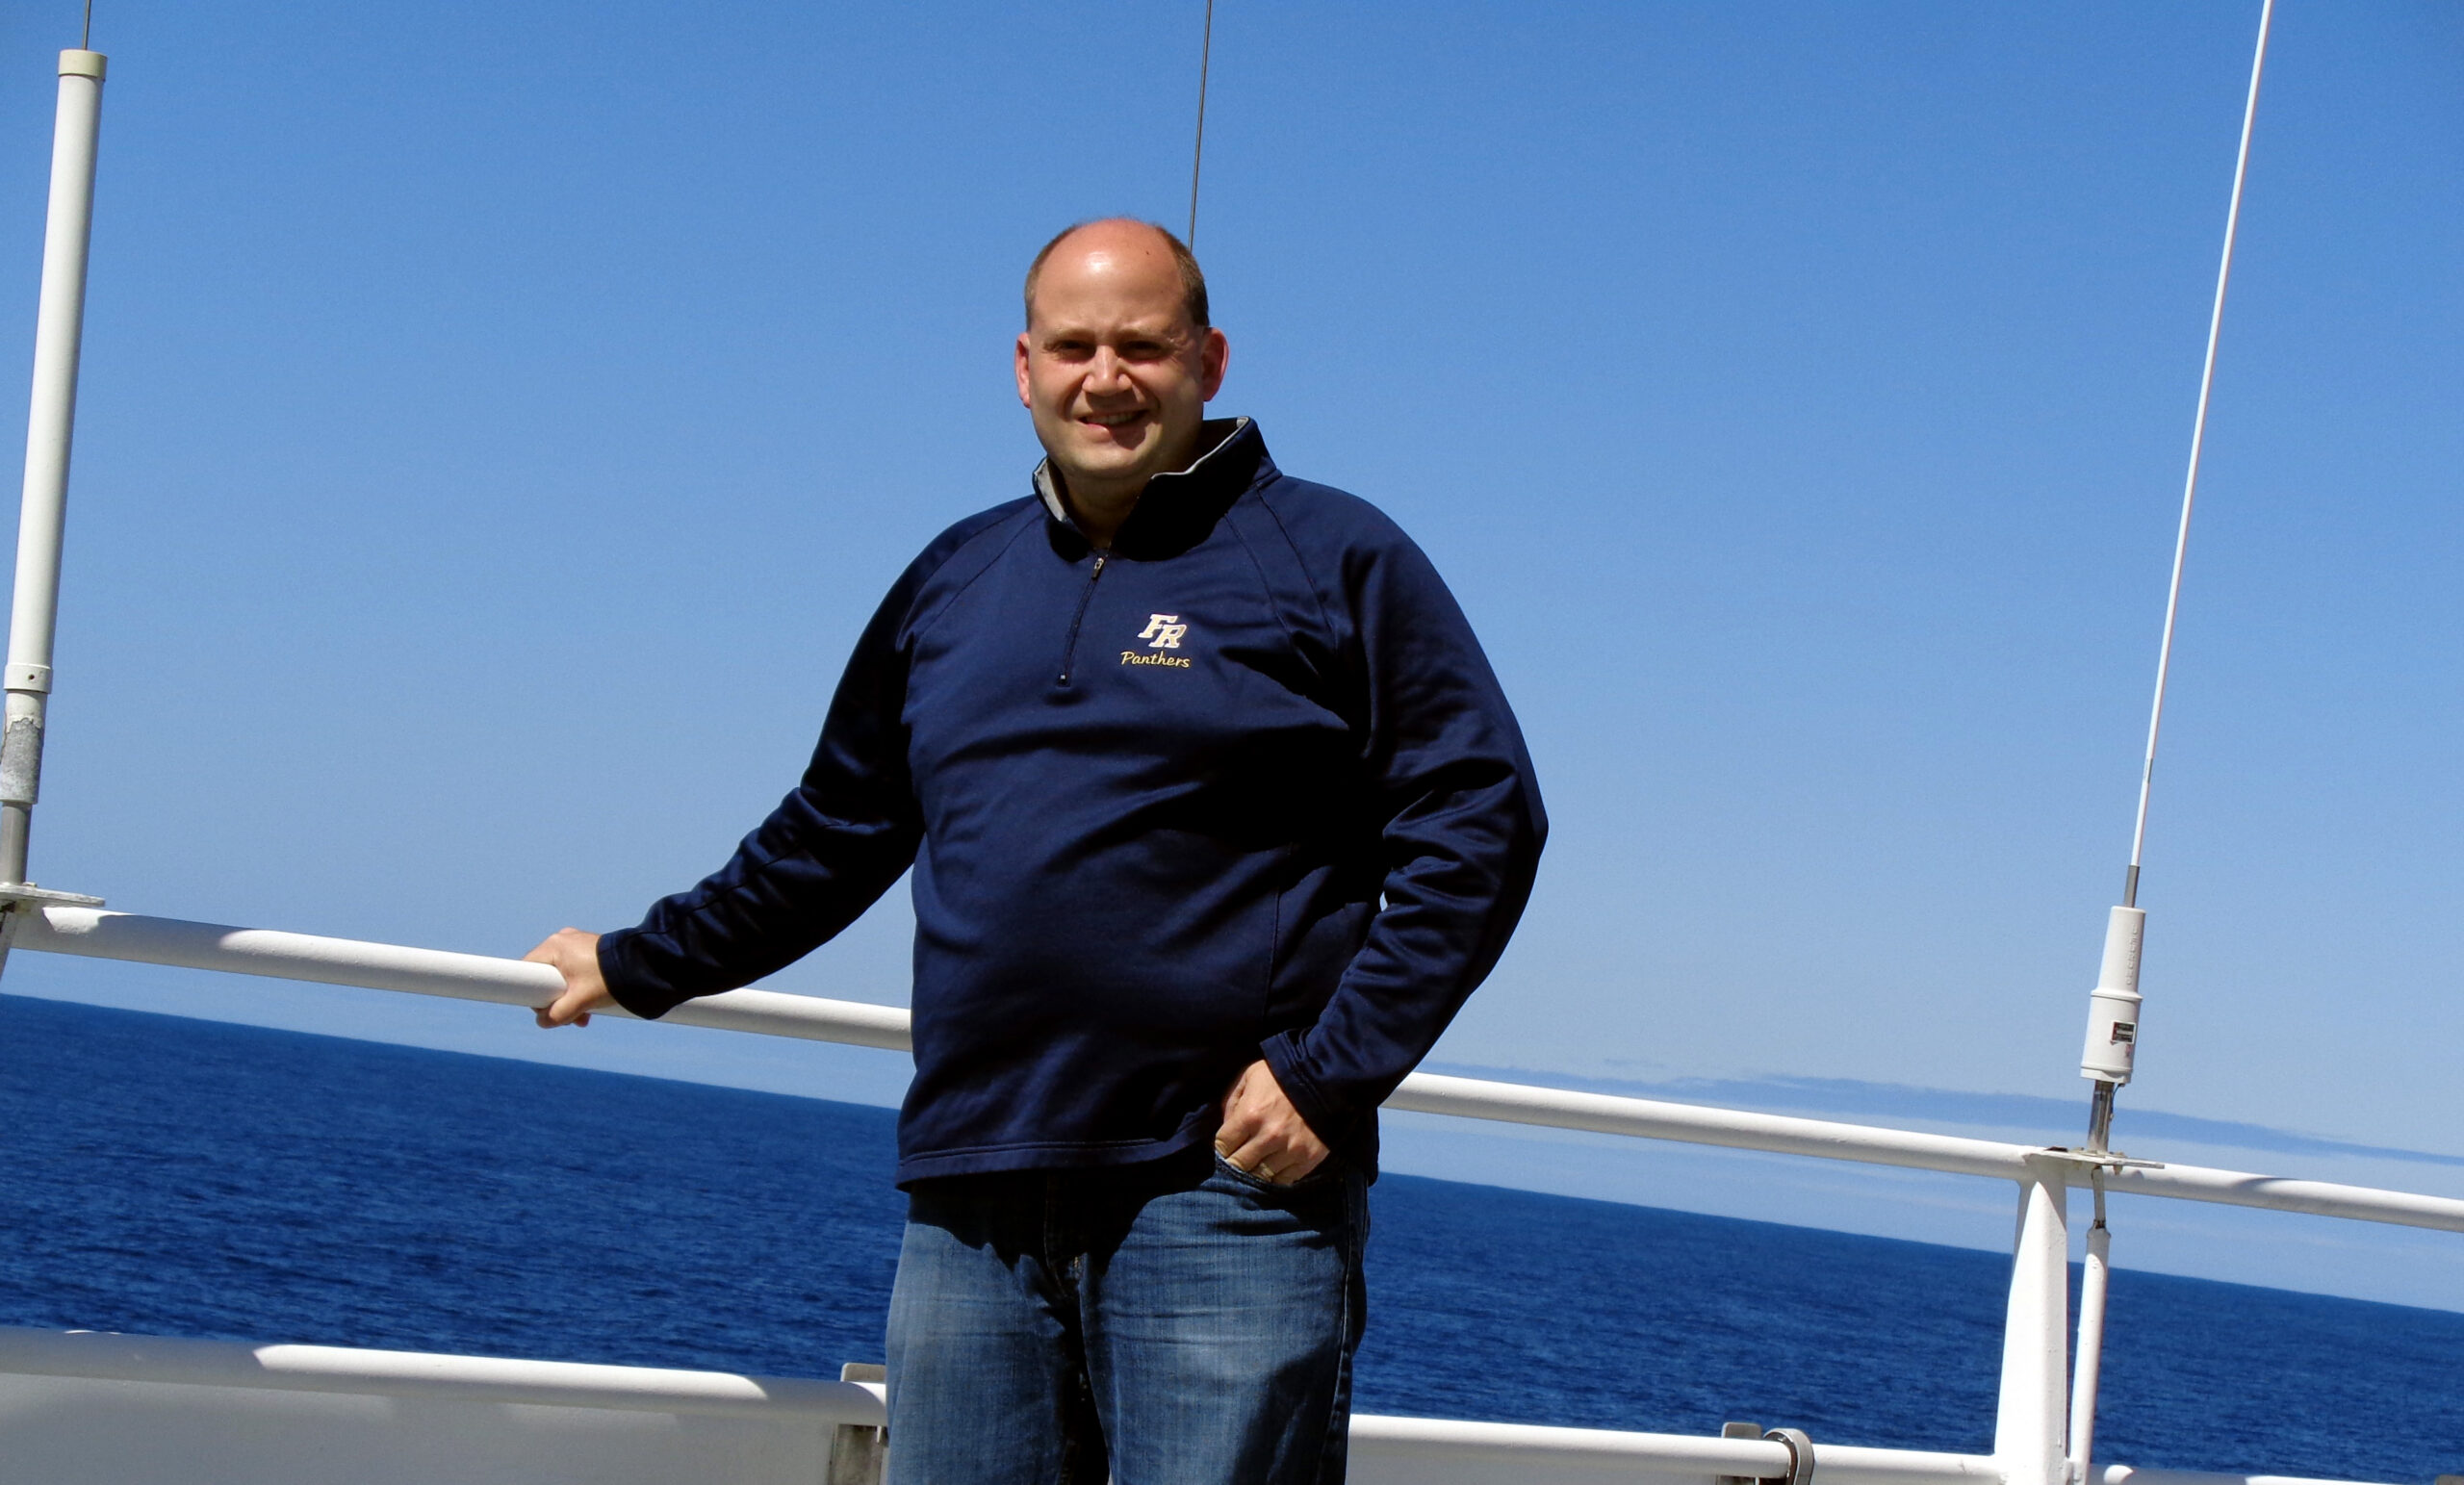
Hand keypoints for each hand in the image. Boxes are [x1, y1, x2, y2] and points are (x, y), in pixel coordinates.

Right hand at [525, 927, 613, 1027]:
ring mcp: (576, 944)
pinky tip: (592, 1005)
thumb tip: (543, 1022)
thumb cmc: (610, 978)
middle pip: (544, 977)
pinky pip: (574, 973)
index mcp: (554, 946)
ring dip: (570, 999)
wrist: (646, 965)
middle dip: (557, 1002)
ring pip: (561, 978)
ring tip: (585, 1015)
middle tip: (572, 1017)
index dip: (532, 993)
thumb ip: (557, 1014)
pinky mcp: (589, 950)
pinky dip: (580, 990)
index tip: (546, 1007)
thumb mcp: (580, 1001)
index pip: (526, 971)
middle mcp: (562, 941)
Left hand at [1214, 1060, 1328, 1184]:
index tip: (1228, 1144)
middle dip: (1235, 1161)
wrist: (1326, 1079)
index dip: (1223, 1146)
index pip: (1223, 1145)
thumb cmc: (1283, 1075)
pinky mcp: (1307, 1159)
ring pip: (1259, 1176)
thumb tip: (1225, 1125)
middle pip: (1238, 1165)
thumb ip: (1232, 1100)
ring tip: (1256, 1164)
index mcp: (1250, 1115)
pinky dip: (1276, 1176)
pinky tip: (1274, 1167)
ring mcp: (1288, 1151)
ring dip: (1255, 1171)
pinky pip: (1283, 1180)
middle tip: (1239, 1157)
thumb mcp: (1251, 1076)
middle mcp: (1267, 1137)